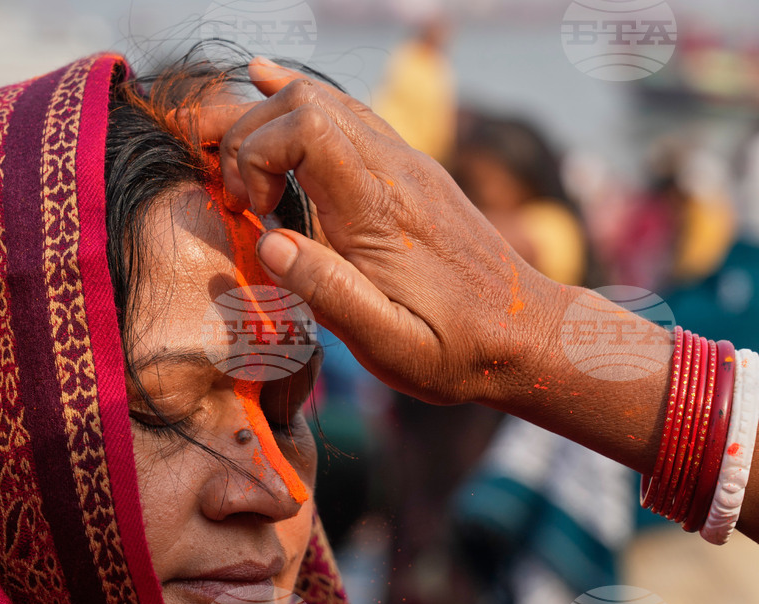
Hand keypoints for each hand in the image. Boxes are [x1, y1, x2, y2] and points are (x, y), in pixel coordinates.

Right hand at [197, 58, 567, 405]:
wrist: (528, 335)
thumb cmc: (455, 349)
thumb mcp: (389, 345)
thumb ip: (329, 293)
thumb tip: (268, 242)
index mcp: (382, 211)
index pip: (306, 127)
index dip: (257, 155)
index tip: (254, 213)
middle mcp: (396, 171)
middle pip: (305, 100)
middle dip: (249, 138)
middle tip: (242, 202)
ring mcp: (406, 163)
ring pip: (325, 98)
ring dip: (269, 121)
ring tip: (241, 168)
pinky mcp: (409, 170)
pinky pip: (349, 114)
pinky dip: (301, 105)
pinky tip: (268, 87)